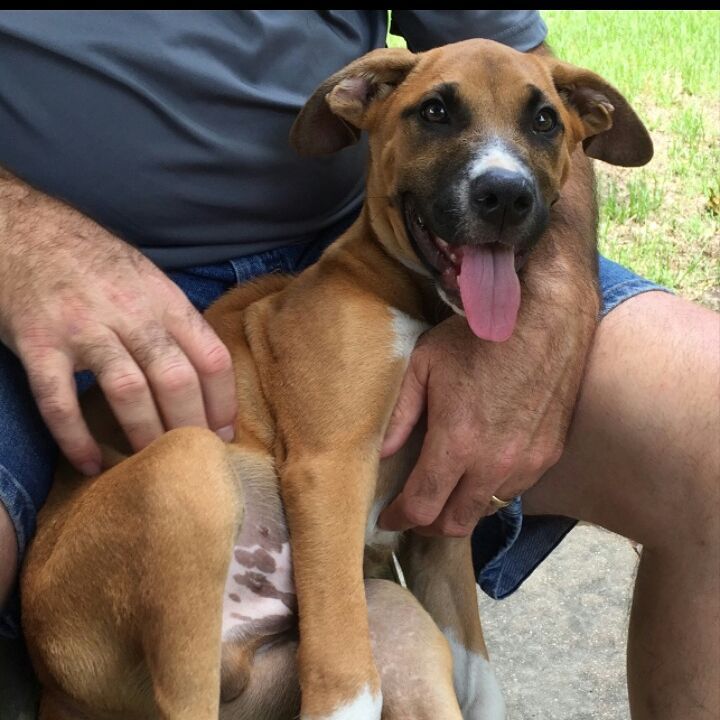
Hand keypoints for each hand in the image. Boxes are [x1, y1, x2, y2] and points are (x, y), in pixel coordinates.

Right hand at [0, 172, 235, 474]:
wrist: (19, 226)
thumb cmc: (88, 256)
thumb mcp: (144, 276)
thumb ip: (172, 319)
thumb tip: (203, 370)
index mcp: (163, 297)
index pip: (211, 355)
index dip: (223, 400)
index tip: (225, 431)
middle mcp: (129, 311)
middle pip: (175, 379)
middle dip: (191, 426)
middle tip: (195, 456)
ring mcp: (82, 326)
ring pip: (128, 391)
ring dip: (145, 434)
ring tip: (153, 462)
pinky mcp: (38, 342)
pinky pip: (59, 401)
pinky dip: (75, 438)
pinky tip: (90, 464)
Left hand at [378, 313, 585, 536]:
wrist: (546, 317)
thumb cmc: (479, 336)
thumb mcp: (425, 363)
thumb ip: (400, 412)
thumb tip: (383, 452)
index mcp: (458, 441)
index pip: (422, 505)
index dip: (400, 518)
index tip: (388, 517)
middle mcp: (494, 463)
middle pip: (456, 523)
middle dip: (428, 524)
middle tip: (413, 510)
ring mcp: (526, 462)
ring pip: (486, 510)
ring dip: (461, 508)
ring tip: (446, 489)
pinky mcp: (548, 454)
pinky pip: (514, 489)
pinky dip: (491, 489)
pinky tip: (480, 467)